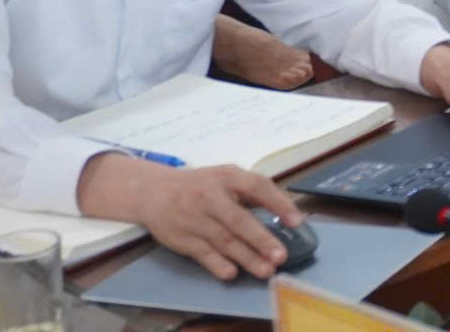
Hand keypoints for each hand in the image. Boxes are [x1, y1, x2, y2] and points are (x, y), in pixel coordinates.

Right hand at [77, 155, 302, 280]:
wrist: (152, 191)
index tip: (297, 221)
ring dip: (246, 258)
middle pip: (238, 220)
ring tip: (267, 270)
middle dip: (261, 239)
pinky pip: (203, 254)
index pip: (256, 186)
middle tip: (281, 256)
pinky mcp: (182, 239)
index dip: (278, 202)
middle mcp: (210, 197)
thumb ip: (252, 191)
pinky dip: (217, 265)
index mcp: (227, 177)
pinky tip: (232, 273)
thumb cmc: (200, 185)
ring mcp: (195, 219)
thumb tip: (285, 211)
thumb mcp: (226, 176)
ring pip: (223, 241)